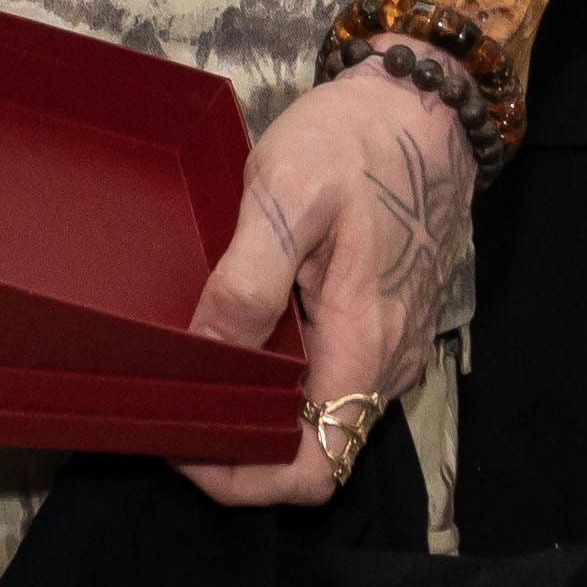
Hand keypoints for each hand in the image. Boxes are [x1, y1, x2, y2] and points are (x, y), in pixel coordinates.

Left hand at [174, 56, 473, 506]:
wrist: (419, 108)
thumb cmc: (352, 143)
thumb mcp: (286, 196)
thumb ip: (249, 282)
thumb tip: (207, 354)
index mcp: (364, 345)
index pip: (313, 468)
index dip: (244, 478)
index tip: (182, 446)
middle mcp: (386, 362)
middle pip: (313, 450)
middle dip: (238, 445)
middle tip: (167, 404)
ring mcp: (390, 343)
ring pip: (321, 413)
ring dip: (259, 409)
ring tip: (188, 369)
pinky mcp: (383, 317)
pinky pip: (332, 372)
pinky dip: (284, 374)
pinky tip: (235, 333)